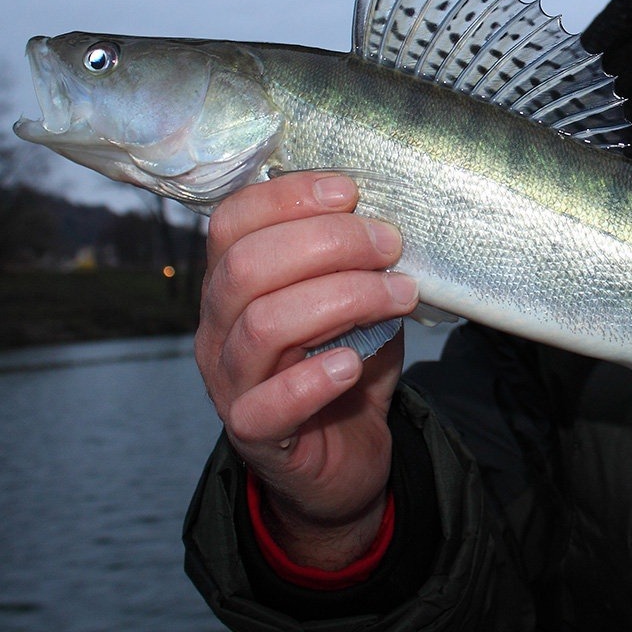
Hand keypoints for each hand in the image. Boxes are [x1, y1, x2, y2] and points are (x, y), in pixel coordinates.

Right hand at [194, 172, 419, 568]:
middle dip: (328, 243)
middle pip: (247, 266)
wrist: (343, 456)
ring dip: (342, 299)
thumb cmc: (345, 362)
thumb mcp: (357, 301)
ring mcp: (229, 382)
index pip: (233, 220)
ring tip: (397, 296)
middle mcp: (218, 327)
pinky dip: (313, 378)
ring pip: (261, 325)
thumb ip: (360, 262)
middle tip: (389, 245)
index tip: (349, 191)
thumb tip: (390, 218)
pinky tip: (354, 362)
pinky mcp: (253, 434)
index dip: (287, 196)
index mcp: (233, 281)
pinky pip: (266, 404)